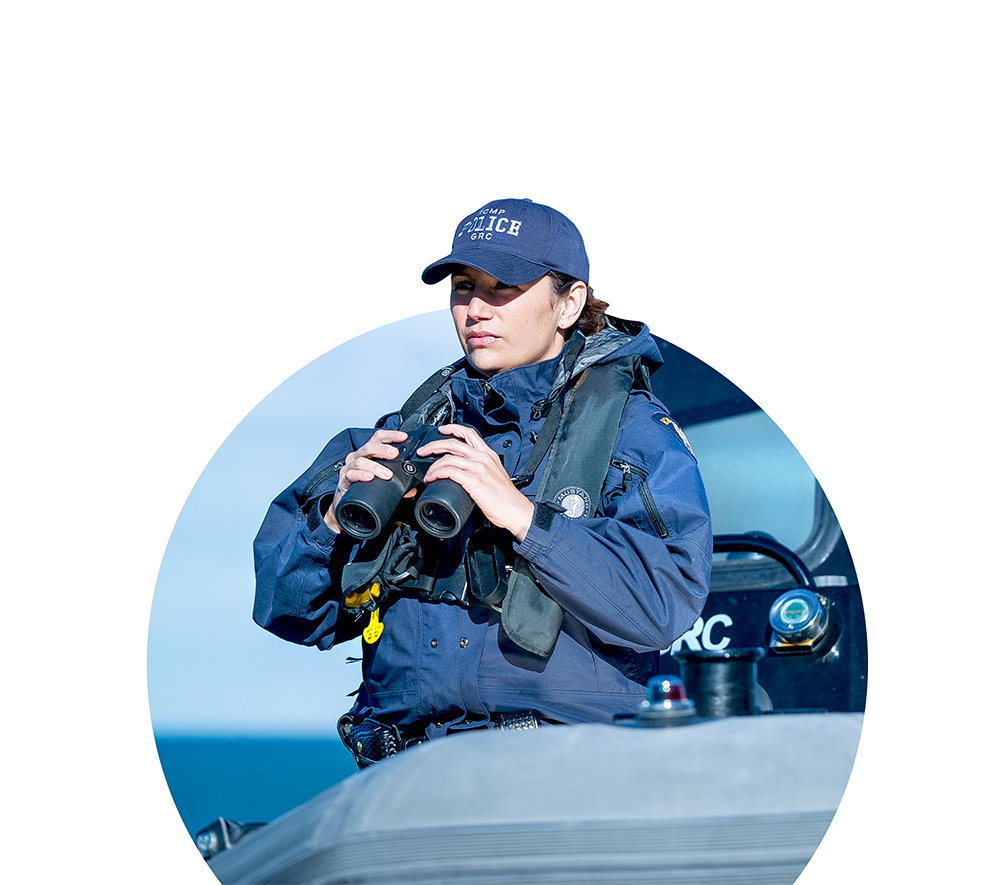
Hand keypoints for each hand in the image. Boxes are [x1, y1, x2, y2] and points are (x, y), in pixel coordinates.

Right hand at [324, 429, 409, 532]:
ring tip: (388, 474)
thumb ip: (397, 482)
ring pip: (360, 461)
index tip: (403, 437)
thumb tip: (413, 488)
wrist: (347, 507)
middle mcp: (357, 457)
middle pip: (369, 446)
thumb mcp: (382, 482)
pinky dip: (360, 475)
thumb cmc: (364, 488)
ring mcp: (349, 468)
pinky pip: (350, 475)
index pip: (378, 438)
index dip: (391, 435)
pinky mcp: (343, 481)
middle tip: (395, 454)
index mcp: (368, 454)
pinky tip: (369, 477)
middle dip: (383, 449)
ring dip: (375, 466)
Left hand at [416, 424, 534, 541]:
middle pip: (453, 443)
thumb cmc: (506, 498)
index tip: (442, 430)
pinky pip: (449, 471)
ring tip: (427, 472)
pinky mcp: (473, 480)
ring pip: (448, 457)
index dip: (453, 428)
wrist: (516, 510)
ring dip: (433, 464)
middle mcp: (483, 458)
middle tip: (424, 451)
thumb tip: (465, 473)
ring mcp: (478, 468)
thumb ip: (481, 470)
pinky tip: (433, 478)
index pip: (469, 433)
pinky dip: (437, 473)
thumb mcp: (495, 476)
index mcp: (489, 455)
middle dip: (434, 445)